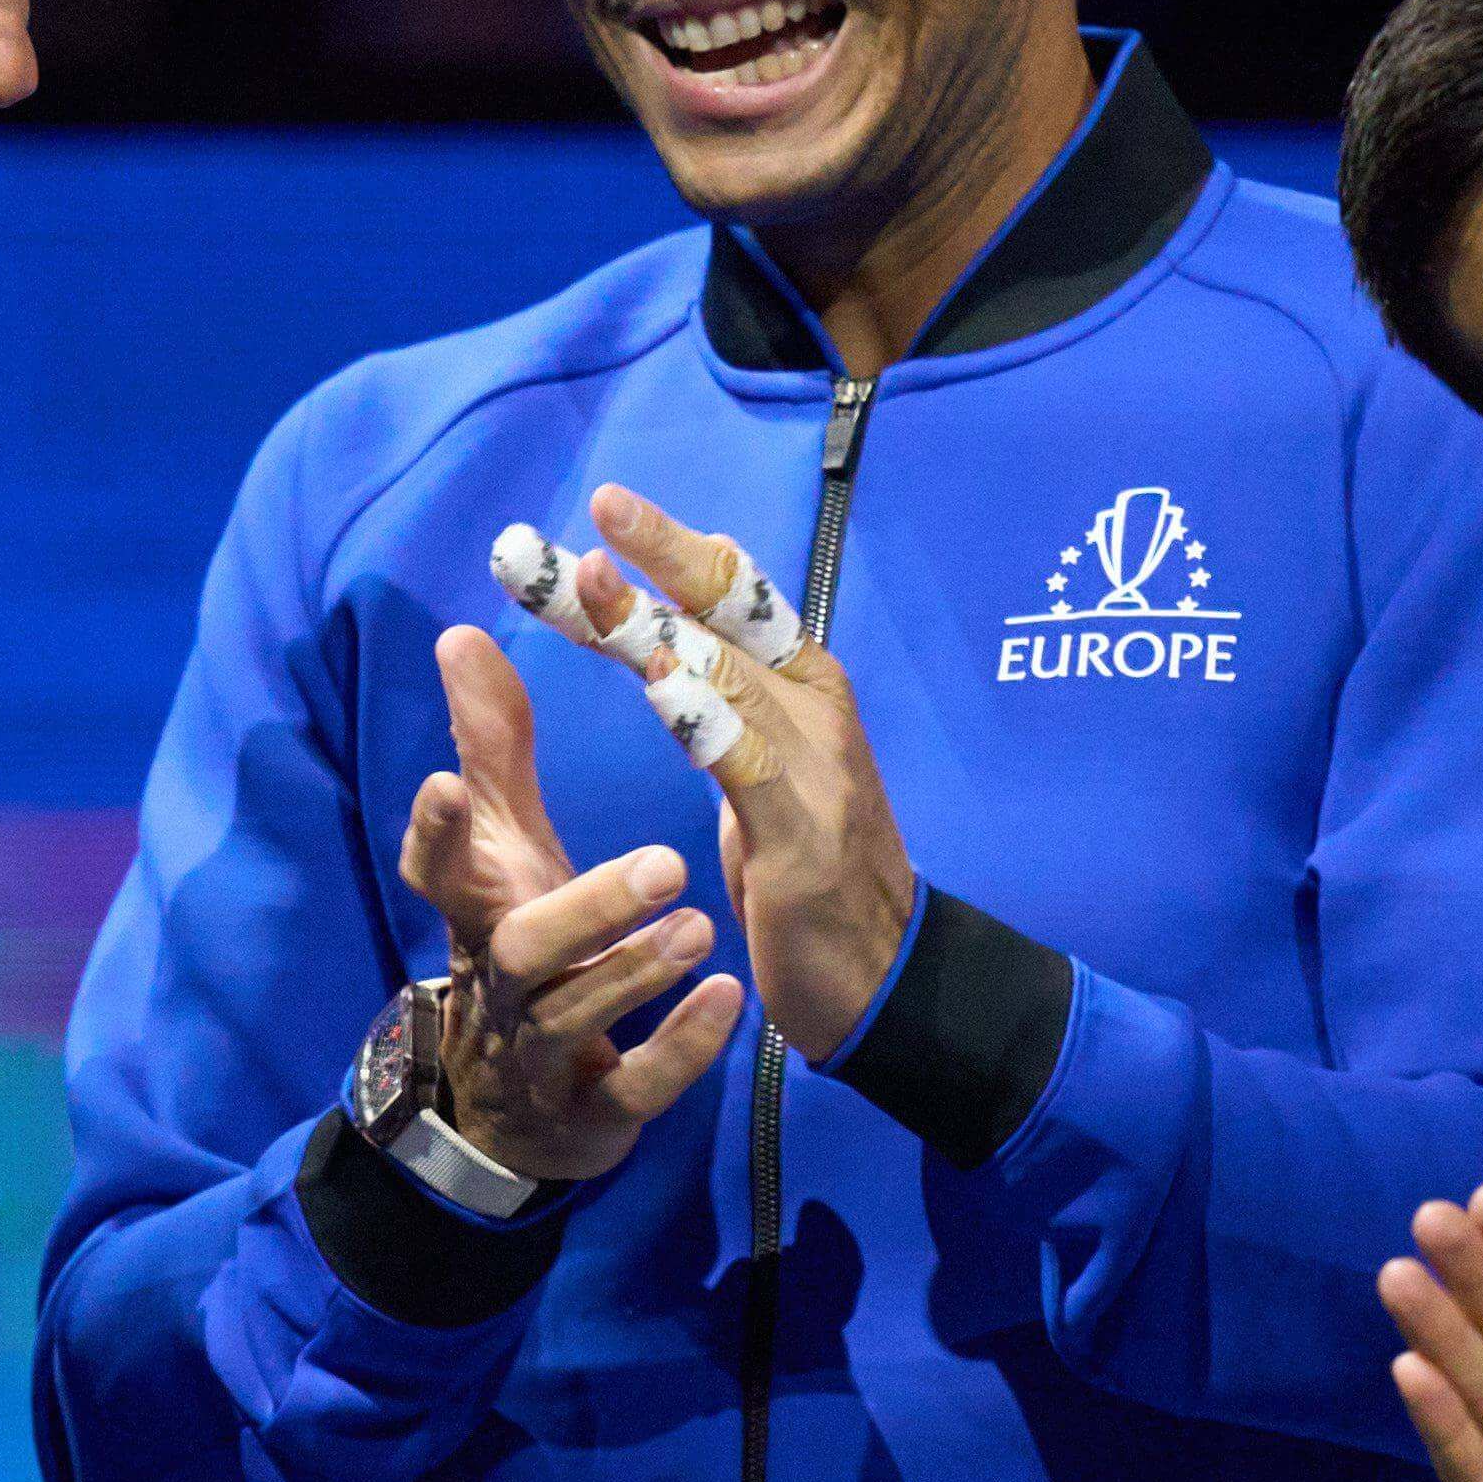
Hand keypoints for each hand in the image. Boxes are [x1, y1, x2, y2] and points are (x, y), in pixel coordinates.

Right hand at [397, 626, 748, 1183]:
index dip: (436, 836)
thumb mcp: (507, 849)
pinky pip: (635, 1089)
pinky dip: (680, 1049)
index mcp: (480, 913)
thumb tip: (460, 633)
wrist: (527, 1111)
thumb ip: (491, 748)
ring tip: (700, 926)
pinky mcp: (595, 1114)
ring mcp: (545, 1055)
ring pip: (577, 1018)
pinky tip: (730, 999)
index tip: (446, 784)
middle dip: (585, 908)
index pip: (437, 874)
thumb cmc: (526, 945)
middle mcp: (503, 983)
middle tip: (665, 864)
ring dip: (639, 971)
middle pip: (521, 948)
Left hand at [556, 484, 917, 1061]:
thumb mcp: (764, 773)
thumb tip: (682, 639)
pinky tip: (658, 682)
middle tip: (598, 500)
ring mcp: (815, 768)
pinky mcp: (801, 836)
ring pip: (727, 674)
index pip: (736, 596)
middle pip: (730, 614)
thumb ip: (728, 706)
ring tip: (593, 578)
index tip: (605, 501)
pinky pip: (745, 762)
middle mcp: (815, 709)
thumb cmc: (815, 873)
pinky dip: (702, 716)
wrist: (889, 981)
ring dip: (654, 622)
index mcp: (805, 688)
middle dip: (660, 555)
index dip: (672, 546)